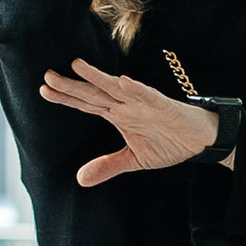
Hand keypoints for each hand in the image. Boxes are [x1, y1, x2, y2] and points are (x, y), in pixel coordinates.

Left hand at [40, 57, 227, 183]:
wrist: (202, 140)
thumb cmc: (170, 141)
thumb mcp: (134, 160)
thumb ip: (107, 166)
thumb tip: (79, 180)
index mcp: (118, 115)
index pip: (86, 104)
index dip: (66, 98)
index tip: (43, 90)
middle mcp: (126, 105)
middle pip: (94, 93)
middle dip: (71, 86)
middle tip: (46, 76)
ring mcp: (143, 103)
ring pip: (116, 88)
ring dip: (97, 77)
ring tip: (76, 65)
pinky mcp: (163, 106)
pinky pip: (148, 96)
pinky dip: (136, 89)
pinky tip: (123, 81)